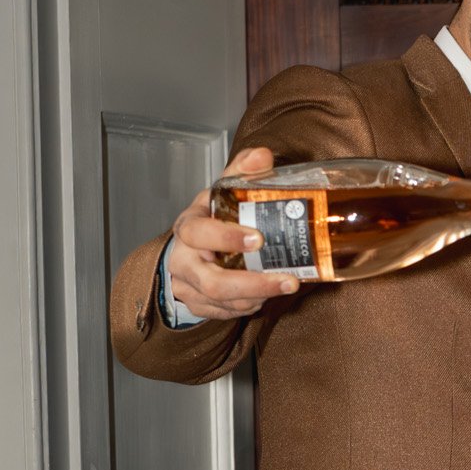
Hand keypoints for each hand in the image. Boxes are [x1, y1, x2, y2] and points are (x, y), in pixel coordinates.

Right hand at [164, 147, 302, 320]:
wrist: (189, 247)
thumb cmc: (211, 218)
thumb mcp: (223, 191)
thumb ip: (242, 172)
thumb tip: (262, 156)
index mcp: (188, 226)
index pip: (198, 232)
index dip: (226, 237)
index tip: (259, 238)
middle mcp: (183, 259)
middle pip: (212, 281)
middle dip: (253, 284)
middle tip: (287, 280)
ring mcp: (188, 285)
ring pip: (222, 302)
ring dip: (257, 297)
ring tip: (285, 285)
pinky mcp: (197, 304)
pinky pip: (223, 313)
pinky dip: (248, 306)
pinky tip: (266, 296)